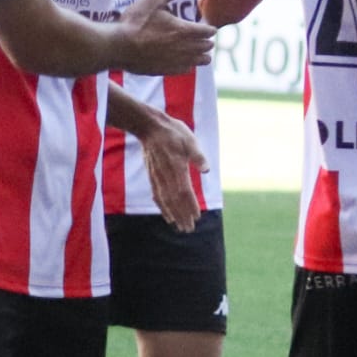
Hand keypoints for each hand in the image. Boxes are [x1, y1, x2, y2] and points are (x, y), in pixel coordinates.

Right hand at [117, 0, 214, 75]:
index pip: (207, 31)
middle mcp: (184, 47)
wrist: (118, 46)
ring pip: (198, 61)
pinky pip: (184, 70)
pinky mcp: (165, 70)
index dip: (209, 29)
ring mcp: (175, 61)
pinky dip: (188, 66)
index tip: (210, 28)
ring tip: (204, 56)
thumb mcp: (153, 0)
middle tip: (207, 40)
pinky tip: (186, 64)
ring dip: (202, 56)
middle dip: (207, 42)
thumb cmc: (135, 22)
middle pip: (205, 47)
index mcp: (183, 30)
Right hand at [135, 110, 209, 232]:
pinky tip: (168, 217)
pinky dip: (162, 208)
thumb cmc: (173, 132)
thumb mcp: (190, 140)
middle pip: (174, 200)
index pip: (184, 191)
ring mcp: (157, 177)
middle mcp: (166, 175)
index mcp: (177, 166)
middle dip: (182, 216)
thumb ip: (198, 156)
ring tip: (180, 227)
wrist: (150, 127)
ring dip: (173, 215)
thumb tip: (206, 170)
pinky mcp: (152, 177)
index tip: (196, 217)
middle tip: (189, 229)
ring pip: (165, 200)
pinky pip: (157, 196)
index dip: (190, 205)